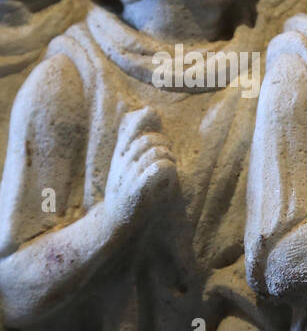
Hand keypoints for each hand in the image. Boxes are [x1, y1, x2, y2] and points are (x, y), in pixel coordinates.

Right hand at [104, 106, 177, 230]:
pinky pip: (158, 169)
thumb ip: (137, 138)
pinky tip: (167, 178)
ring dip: (168, 159)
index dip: (146, 122)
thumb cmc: (126, 189)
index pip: (132, 128)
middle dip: (164, 146)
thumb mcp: (126, 161)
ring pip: (157, 152)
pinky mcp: (139, 190)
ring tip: (167, 170)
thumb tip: (150, 110)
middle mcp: (123, 161)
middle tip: (166, 158)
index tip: (155, 127)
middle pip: (149, 140)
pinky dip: (167, 169)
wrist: (114, 220)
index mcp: (120, 153)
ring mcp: (130, 175)